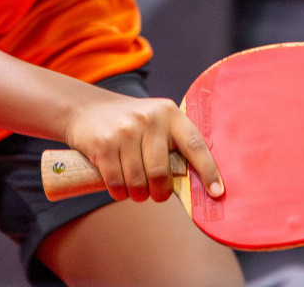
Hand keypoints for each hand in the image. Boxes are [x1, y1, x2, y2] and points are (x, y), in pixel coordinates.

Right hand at [62, 92, 222, 203]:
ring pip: (138, 182)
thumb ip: (172, 146)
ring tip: (135, 189)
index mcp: (169, 114)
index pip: (195, 146)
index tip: (218, 193)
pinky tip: (120, 188)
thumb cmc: (128, 124)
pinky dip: (119, 193)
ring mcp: (125, 130)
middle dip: (159, 192)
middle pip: (161, 173)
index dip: (208, 171)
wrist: (85, 108)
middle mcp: (149, 119)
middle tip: (156, 194)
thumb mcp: (154, 123)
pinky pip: (117, 183)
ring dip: (138, 195)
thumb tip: (195, 184)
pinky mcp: (103, 144)